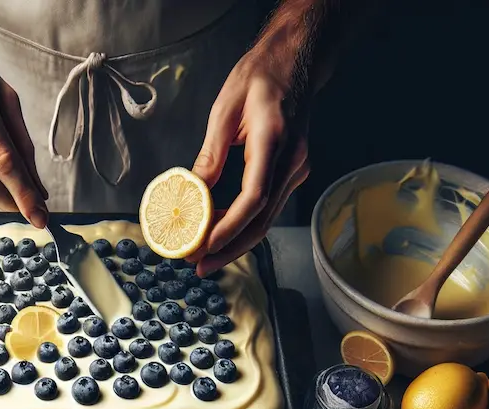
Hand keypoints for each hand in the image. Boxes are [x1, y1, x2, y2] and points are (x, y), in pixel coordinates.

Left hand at [192, 42, 310, 275]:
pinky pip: (268, 208)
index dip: (230, 226)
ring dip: (235, 241)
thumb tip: (192, 191)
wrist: (296, 63)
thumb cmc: (259, 78)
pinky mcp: (292, 173)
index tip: (205, 245)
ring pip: (266, 219)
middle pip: (262, 219)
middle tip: (198, 265)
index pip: (254, 197)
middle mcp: (292, 161)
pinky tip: (219, 232)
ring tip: (203, 256)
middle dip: (229, 248)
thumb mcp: (224, 109)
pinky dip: (244, 224)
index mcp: (274, 141)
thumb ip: (210, 154)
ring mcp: (296, 169)